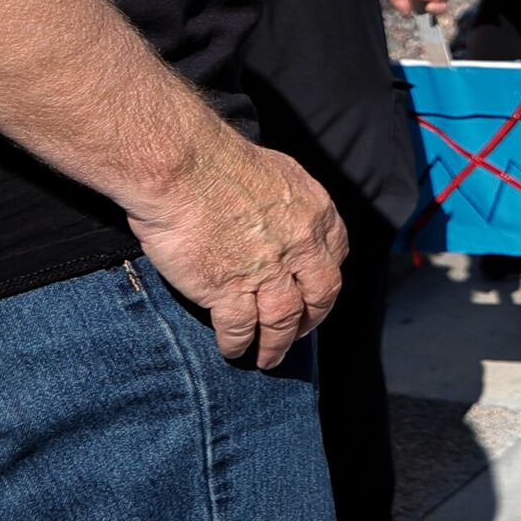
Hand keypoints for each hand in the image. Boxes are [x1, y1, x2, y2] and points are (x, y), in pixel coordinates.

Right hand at [128, 129, 346, 368]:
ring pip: (284, 321)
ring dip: (277, 345)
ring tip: (268, 359)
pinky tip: (232, 349)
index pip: (335, 256)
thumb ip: (288, 201)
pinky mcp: (229, 289)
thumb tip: (283, 213)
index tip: (314, 292)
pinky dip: (238, 343)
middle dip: (312, 320)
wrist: (185, 169)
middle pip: (320, 295)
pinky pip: (241, 328)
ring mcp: (267, 271)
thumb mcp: (278, 172)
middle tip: (300, 334)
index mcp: (316, 214)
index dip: (324, 279)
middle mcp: (301, 245)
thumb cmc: (220, 162)